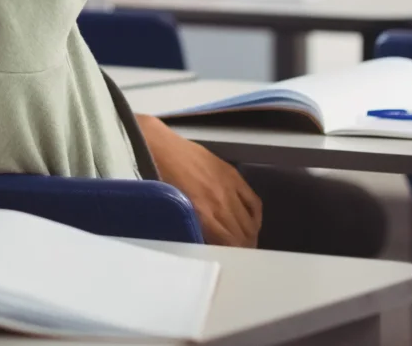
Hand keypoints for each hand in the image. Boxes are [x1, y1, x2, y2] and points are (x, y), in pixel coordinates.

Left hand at [136, 115, 260, 247]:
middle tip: (239, 258)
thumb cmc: (156, 181)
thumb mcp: (170, 213)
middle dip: (243, 250)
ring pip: (250, 222)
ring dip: (251, 236)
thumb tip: (202, 247)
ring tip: (247, 245)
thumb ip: (190, 231)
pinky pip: (253, 201)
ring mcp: (229, 188)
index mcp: (203, 215)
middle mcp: (220, 203)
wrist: (158, 147)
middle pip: (243, 235)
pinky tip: (252, 224)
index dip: (234, 257)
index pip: (230, 245)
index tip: (232, 264)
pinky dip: (256, 216)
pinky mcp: (232, 175)